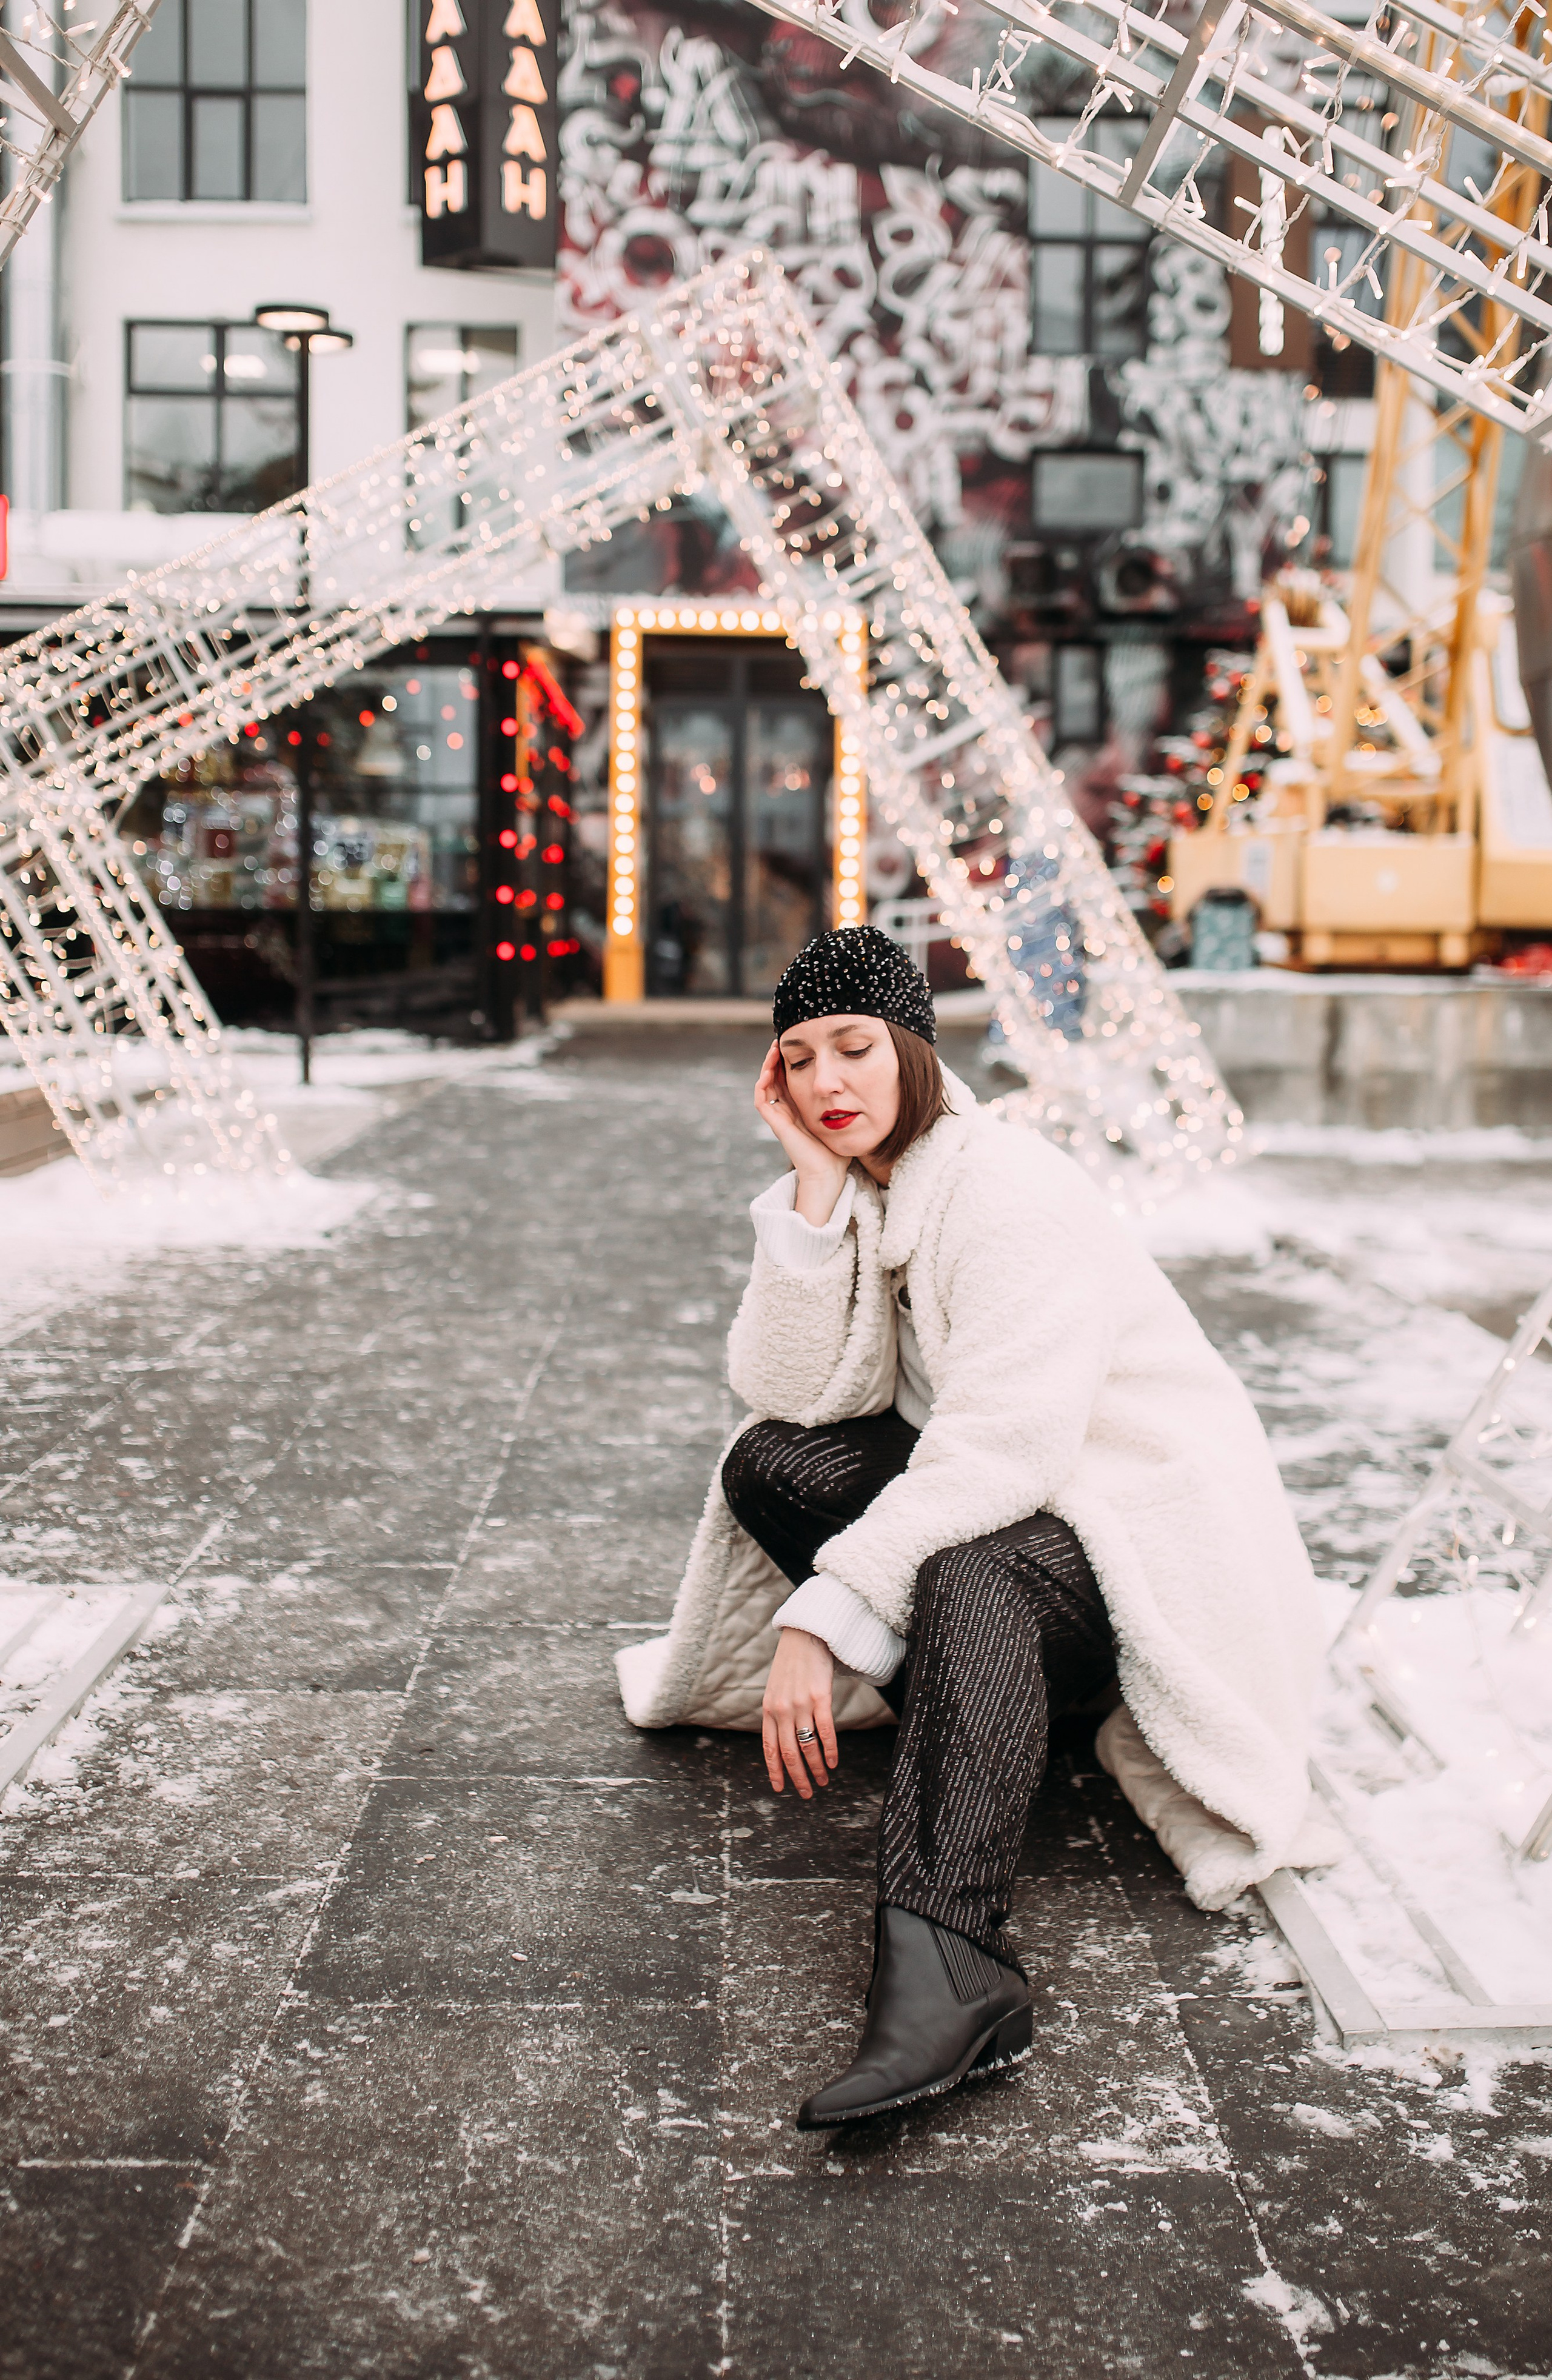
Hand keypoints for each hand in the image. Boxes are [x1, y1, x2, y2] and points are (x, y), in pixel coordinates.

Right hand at [755, 1041, 849, 1219]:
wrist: (829, 1172)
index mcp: (800, 1107)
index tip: (795, 1042)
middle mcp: (787, 1110)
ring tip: (774, 1048)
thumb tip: (854, 1080)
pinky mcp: (776, 1125)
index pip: (789, 1077)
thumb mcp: (841, 1116)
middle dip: (777, 1058)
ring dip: (767, 1066)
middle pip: (775, 1077)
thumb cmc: (837, 1149)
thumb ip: (842, 1100)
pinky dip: (762, 1084)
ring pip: (765, 1085)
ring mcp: (780, 1117)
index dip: (789, 1060)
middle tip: (780, 1039)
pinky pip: (762, 1101)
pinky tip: (769, 1070)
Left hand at [762, 1627, 837, 1796]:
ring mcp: (800, 1704)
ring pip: (807, 1746)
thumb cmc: (792, 1663)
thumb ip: (777, 1712)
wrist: (805, 1634)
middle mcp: (782, 1710)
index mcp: (768, 1709)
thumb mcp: (776, 1689)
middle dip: (797, 1777)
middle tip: (806, 1793)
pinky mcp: (819, 1696)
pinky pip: (825, 1731)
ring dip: (815, 1768)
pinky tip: (833, 1762)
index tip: (780, 1789)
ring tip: (823, 1781)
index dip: (775, 1770)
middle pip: (788, 1752)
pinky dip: (830, 1750)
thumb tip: (784, 1738)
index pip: (769, 1748)